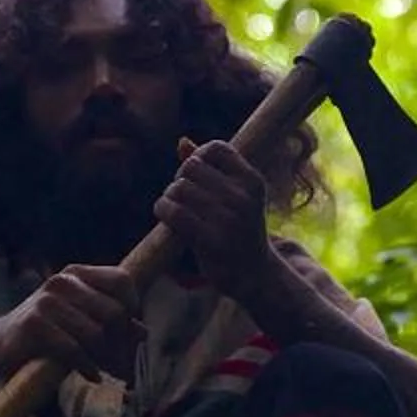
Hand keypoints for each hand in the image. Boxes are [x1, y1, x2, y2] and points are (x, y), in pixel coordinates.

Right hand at [0, 264, 137, 375]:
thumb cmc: (44, 333)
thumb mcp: (78, 321)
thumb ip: (108, 322)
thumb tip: (142, 332)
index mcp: (75, 273)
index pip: (122, 280)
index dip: (134, 306)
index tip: (131, 330)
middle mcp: (62, 281)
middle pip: (114, 312)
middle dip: (123, 344)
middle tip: (123, 365)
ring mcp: (47, 301)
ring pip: (97, 334)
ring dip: (107, 359)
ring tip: (106, 372)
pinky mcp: (35, 325)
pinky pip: (75, 350)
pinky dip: (88, 367)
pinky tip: (91, 375)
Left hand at [154, 138, 272, 301]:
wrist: (254, 273)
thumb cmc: (240, 228)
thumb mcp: (236, 195)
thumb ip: (211, 168)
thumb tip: (182, 142)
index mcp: (253, 181)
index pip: (216, 148)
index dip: (198, 156)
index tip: (195, 175)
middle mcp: (244, 198)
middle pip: (191, 167)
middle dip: (180, 178)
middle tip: (182, 196)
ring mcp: (229, 220)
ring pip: (179, 188)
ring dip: (169, 196)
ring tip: (174, 207)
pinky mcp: (211, 241)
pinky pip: (174, 212)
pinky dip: (163, 209)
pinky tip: (165, 215)